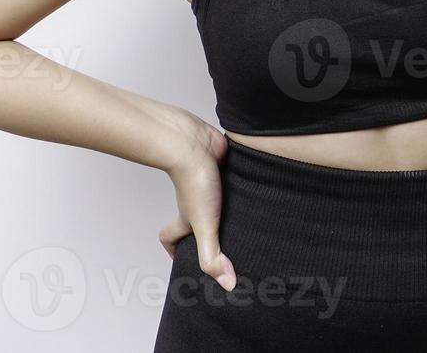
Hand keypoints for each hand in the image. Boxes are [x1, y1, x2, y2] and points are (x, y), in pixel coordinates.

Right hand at [157, 111, 237, 291]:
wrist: (195, 144)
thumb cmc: (194, 181)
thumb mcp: (203, 225)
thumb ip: (212, 255)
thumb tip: (226, 283)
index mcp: (185, 218)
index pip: (171, 237)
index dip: (174, 249)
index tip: (184, 259)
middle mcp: (194, 202)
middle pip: (194, 221)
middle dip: (208, 232)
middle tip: (226, 245)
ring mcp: (208, 185)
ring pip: (216, 201)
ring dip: (229, 209)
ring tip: (249, 222)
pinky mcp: (223, 168)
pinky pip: (230, 181)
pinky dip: (240, 186)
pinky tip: (255, 191)